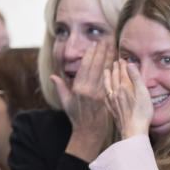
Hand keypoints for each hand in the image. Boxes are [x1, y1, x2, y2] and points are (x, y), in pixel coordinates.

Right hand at [51, 41, 113, 161]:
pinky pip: (111, 79)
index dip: (90, 54)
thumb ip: (60, 87)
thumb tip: (52, 76)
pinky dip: (114, 69)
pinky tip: (117, 61)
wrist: (89, 130)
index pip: (85, 66)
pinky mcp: (107, 96)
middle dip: (101, 52)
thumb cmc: (76, 115)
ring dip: (109, 57)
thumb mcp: (65, 101)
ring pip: (105, 71)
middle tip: (106, 40)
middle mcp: (88, 89)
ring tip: (113, 46)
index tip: (94, 44)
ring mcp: (99, 92)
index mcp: (77, 88)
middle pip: (96, 66)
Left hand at [104, 59, 152, 138]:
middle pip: (114, 77)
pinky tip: (105, 89)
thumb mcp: (143, 93)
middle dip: (114, 68)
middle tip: (114, 61)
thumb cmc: (141, 113)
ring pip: (107, 85)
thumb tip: (130, 64)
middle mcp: (115, 93)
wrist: (133, 131)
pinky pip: (105, 95)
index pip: (122, 73)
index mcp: (124, 88)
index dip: (122, 65)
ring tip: (106, 70)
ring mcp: (112, 101)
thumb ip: (136, 78)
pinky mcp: (112, 109)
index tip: (122, 58)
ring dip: (107, 76)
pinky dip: (105, 89)